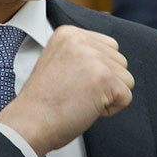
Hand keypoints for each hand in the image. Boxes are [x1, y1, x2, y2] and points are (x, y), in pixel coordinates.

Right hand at [0, 25, 133, 155]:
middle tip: (76, 93)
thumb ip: (82, 53)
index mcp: (69, 33)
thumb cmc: (43, 101)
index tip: (72, 80)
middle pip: (120, 61)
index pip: (109, 47)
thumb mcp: (59, 61)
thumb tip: (111, 55)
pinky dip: (110, 109)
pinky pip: (126, 97)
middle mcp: (82, 40)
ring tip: (80, 99)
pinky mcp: (105, 79)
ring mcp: (94, 58)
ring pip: (126, 79)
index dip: (97, 70)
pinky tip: (86, 108)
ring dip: (108, 95)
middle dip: (105, 82)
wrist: (30, 123)